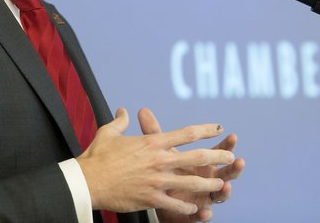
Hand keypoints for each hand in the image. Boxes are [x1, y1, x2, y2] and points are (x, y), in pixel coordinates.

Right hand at [76, 108, 235, 214]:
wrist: (88, 181)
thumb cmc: (98, 156)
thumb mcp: (110, 133)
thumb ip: (121, 121)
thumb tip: (124, 111)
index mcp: (153, 142)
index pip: (186, 133)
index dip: (205, 130)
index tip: (218, 127)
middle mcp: (159, 160)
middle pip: (196, 157)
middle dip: (217, 157)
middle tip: (231, 157)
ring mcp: (157, 180)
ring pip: (191, 182)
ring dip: (208, 185)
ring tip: (221, 186)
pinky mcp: (151, 198)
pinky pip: (175, 204)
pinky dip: (188, 208)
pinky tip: (196, 208)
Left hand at [139, 108, 244, 222]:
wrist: (155, 196)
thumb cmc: (164, 169)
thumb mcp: (161, 151)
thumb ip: (154, 133)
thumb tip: (142, 110)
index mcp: (202, 162)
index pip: (218, 151)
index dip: (226, 144)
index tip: (232, 135)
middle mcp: (208, 178)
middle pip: (225, 172)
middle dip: (233, 167)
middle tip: (238, 160)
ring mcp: (204, 196)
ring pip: (219, 194)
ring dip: (225, 191)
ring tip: (227, 186)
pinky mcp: (194, 212)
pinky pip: (201, 215)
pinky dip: (204, 214)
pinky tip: (205, 212)